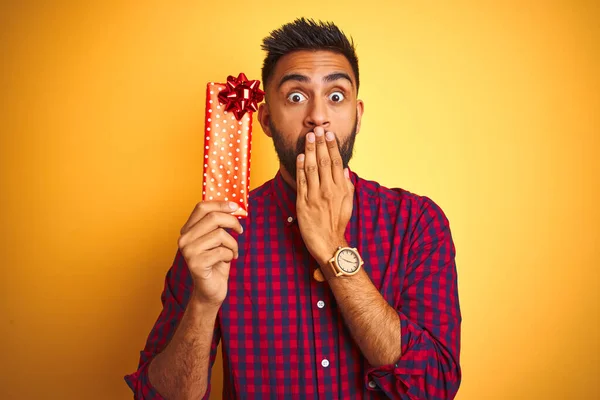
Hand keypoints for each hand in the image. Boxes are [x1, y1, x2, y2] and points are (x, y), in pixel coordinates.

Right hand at [177, 201, 243, 306]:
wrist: (210, 290)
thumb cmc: (216, 263)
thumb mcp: (218, 239)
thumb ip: (219, 223)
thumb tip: (234, 206)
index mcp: (187, 230)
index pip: (202, 207)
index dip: (220, 204)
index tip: (236, 206)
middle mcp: (184, 239)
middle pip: (213, 218)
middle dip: (232, 222)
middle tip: (240, 230)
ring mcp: (188, 252)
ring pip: (220, 235)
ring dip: (232, 244)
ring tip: (232, 252)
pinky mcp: (196, 264)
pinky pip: (222, 251)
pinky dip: (230, 255)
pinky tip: (227, 261)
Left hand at [296, 126, 353, 266]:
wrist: (329, 243)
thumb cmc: (338, 223)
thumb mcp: (348, 204)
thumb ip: (347, 186)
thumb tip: (345, 170)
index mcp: (341, 189)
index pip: (337, 163)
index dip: (332, 147)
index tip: (329, 135)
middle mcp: (329, 190)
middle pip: (325, 162)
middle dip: (320, 144)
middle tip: (317, 129)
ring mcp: (315, 196)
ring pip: (312, 168)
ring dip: (310, 151)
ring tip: (308, 137)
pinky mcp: (303, 203)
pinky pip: (301, 182)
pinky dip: (300, 168)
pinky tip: (300, 156)